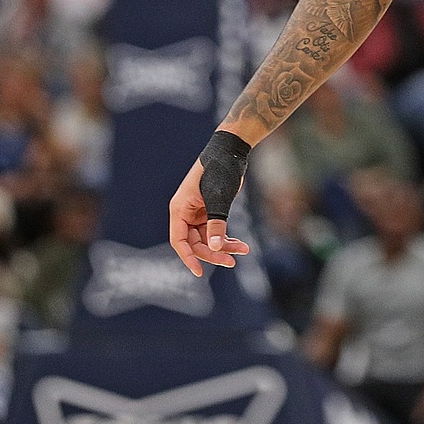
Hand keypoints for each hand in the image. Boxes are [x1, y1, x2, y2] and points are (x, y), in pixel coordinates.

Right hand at [169, 159, 251, 276]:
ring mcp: (198, 213)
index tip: (199, 273)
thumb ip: (217, 223)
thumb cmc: (221, 170)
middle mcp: (185, 213)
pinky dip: (227, 238)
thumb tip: (216, 248)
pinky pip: (215, 231)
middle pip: (195, 243)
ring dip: (224, 246)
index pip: (179, 241)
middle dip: (213, 253)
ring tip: (243, 250)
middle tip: (231, 261)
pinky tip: (241, 245)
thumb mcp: (219, 198)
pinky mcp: (210, 211)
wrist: (231, 150)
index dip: (188, 258)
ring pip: (207, 239)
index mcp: (179, 209)